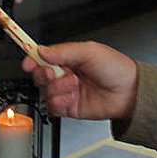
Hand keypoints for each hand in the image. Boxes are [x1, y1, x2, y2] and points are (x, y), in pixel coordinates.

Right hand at [22, 41, 137, 120]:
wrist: (129, 92)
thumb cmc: (115, 68)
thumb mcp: (89, 51)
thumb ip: (63, 51)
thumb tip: (42, 50)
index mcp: (67, 57)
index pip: (42, 56)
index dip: (32, 58)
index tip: (28, 61)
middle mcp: (64, 74)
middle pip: (39, 74)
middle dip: (43, 73)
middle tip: (53, 72)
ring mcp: (66, 91)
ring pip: (45, 91)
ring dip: (58, 88)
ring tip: (74, 84)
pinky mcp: (68, 107)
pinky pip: (52, 106)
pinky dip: (60, 101)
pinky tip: (72, 96)